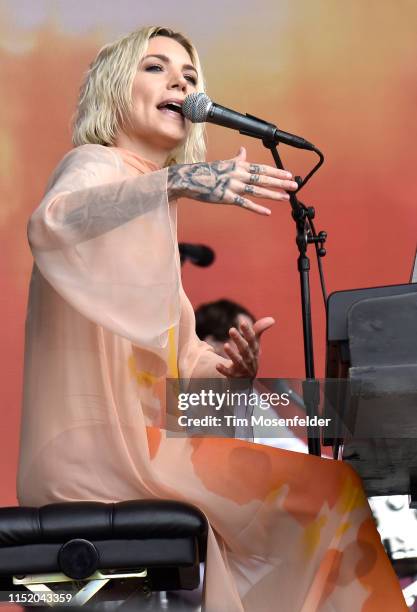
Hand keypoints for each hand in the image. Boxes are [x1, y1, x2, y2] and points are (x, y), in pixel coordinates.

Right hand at [167, 147, 297, 214]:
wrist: (188, 179)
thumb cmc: (206, 172)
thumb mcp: (224, 162)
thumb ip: (237, 158)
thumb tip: (243, 149)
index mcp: (239, 166)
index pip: (262, 168)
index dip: (276, 172)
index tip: (289, 174)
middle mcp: (238, 174)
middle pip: (264, 177)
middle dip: (280, 182)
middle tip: (295, 185)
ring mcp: (233, 186)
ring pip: (257, 190)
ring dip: (273, 194)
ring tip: (286, 197)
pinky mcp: (226, 197)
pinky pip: (244, 203)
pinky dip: (256, 208)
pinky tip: (267, 212)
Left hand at [215, 317, 274, 378]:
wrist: (247, 379)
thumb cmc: (250, 356)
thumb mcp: (254, 344)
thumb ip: (259, 330)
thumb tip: (272, 319)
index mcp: (254, 350)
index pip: (252, 340)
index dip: (248, 331)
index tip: (242, 322)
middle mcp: (250, 359)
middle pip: (245, 349)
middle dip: (238, 340)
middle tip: (231, 330)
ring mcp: (242, 369)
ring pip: (238, 361)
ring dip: (232, 354)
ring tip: (225, 345)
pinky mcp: (234, 376)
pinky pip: (229, 374)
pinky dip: (224, 370)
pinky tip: (217, 365)